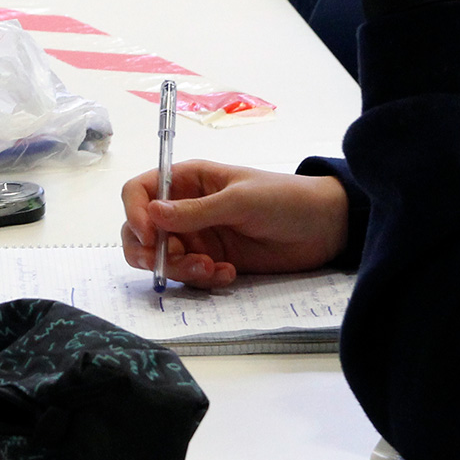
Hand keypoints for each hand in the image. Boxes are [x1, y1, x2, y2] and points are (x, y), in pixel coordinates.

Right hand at [120, 159, 348, 287]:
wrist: (324, 228)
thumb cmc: (284, 198)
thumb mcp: (239, 201)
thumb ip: (195, 211)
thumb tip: (151, 214)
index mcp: (188, 180)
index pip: (140, 191)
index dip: (135, 213)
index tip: (150, 237)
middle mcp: (185, 208)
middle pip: (141, 231)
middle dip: (150, 251)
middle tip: (170, 265)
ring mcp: (198, 237)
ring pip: (164, 259)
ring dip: (180, 269)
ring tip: (212, 270)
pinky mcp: (213, 262)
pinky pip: (190, 276)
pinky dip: (203, 279)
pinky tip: (229, 274)